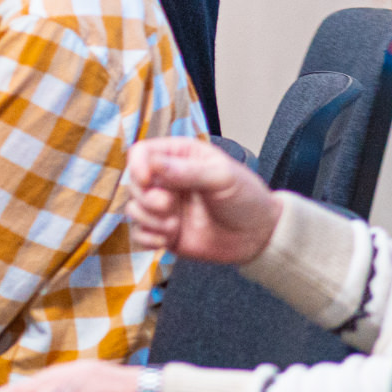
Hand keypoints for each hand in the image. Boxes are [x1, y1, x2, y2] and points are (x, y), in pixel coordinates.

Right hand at [126, 138, 281, 263]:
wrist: (259, 237)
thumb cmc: (247, 199)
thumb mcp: (223, 177)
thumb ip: (187, 171)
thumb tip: (153, 164)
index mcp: (179, 157)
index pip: (142, 152)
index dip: (138, 165)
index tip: (147, 180)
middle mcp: (167, 181)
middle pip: (132, 182)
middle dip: (146, 197)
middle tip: (168, 205)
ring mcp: (163, 208)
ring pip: (133, 209)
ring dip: (149, 220)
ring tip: (174, 226)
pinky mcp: (163, 232)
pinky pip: (138, 234)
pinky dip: (148, 238)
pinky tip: (168, 239)